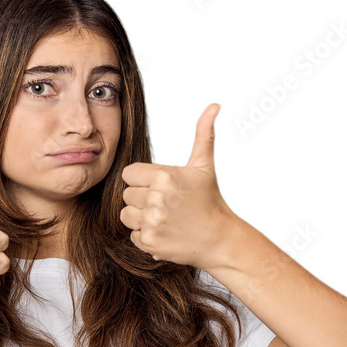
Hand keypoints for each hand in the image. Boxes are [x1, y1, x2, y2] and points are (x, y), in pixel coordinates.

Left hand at [119, 103, 240, 270]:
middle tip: (165, 204)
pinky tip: (164, 232)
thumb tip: (214, 105)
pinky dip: (145, 236)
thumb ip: (203, 134)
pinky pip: (133, 235)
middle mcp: (156, 198)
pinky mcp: (150, 241)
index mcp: (164, 176)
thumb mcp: (204, 166)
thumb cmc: (210, 200)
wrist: (219, 238)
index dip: (142, 180)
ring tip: (162, 217)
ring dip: (140, 218)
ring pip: (126, 215)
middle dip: (142, 199)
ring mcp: (152, 221)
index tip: (158, 186)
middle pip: (127, 195)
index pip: (129, 174)